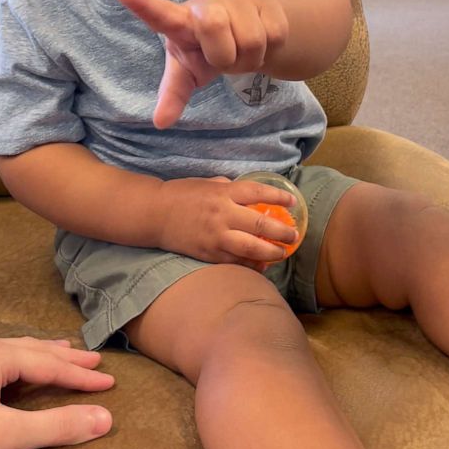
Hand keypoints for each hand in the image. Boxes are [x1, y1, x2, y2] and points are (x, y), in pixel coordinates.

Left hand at [0, 336, 113, 448]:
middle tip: (95, 362)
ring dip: (38, 357)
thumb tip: (104, 418)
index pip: (47, 363)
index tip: (110, 382)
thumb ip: (58, 425)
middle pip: (29, 350)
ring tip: (63, 357)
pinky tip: (13, 371)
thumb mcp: (7, 438)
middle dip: (64, 359)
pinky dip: (12, 366)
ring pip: (7, 353)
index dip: (81, 376)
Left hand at [117, 0, 288, 127]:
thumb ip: (173, 94)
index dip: (143, 6)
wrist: (252, 28)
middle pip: (215, 30)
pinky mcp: (266, 4)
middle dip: (225, 55)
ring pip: (250, 40)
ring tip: (240, 51)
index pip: (159, 16)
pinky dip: (268, 50)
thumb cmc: (208, 49)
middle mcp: (206, 7)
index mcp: (180, 24)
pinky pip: (273, 36)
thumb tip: (160, 122)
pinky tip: (260, 42)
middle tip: (224, 57)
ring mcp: (237, 2)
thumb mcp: (189, 71)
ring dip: (249, 57)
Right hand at [158, 176, 297, 266]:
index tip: (293, 201)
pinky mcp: (208, 253)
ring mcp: (216, 236)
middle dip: (282, 231)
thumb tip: (250, 196)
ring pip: (251, 248)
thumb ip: (230, 189)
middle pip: (260, 223)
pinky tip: (262, 265)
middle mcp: (222, 214)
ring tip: (282, 253)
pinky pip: (235, 262)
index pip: (258, 193)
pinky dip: (251, 264)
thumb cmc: (182, 194)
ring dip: (271, 252)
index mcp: (223, 193)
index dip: (278, 197)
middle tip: (294, 235)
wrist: (155, 214)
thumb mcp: (207, 183)